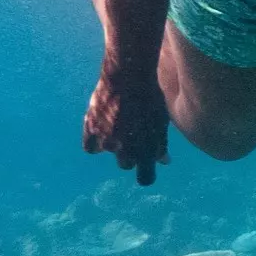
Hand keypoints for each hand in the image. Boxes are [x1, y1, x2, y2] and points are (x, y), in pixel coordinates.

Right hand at [83, 70, 169, 185]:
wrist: (129, 77)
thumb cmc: (151, 98)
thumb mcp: (161, 123)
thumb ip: (161, 145)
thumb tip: (164, 162)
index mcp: (146, 152)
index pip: (145, 178)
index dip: (146, 173)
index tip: (146, 167)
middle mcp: (125, 151)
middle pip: (126, 163)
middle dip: (130, 152)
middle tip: (134, 132)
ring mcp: (107, 141)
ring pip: (110, 152)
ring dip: (114, 143)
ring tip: (121, 122)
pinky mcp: (91, 129)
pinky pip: (90, 148)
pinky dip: (95, 142)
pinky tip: (103, 130)